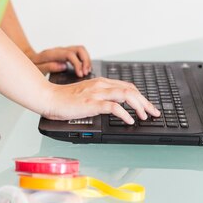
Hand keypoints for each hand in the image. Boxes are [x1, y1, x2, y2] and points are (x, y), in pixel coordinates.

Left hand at [28, 46, 91, 76]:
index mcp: (52, 54)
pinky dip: (84, 61)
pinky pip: (79, 54)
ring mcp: (64, 51)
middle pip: (79, 49)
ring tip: (87, 72)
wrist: (29, 60)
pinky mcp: (66, 54)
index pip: (70, 54)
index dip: (77, 64)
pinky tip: (84, 70)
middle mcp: (60, 50)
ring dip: (86, 60)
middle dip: (85, 61)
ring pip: (81, 50)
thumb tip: (63, 66)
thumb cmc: (33, 66)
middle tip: (86, 73)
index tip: (80, 75)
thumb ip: (49, 66)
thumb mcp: (37, 68)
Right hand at [43, 77, 160, 123]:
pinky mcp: (91, 102)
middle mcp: (101, 85)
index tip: (148, 106)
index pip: (127, 86)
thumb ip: (100, 96)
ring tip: (144, 116)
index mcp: (101, 82)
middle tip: (154, 112)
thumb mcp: (86, 95)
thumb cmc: (65, 99)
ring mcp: (96, 93)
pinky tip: (129, 120)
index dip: (140, 96)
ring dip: (139, 106)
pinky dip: (124, 114)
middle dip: (145, 101)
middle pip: (130, 89)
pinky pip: (113, 107)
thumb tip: (114, 105)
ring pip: (126, 95)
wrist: (49, 98)